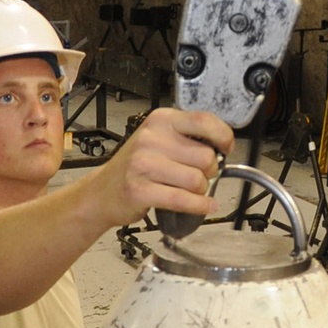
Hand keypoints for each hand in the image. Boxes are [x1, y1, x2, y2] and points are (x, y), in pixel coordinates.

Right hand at [85, 107, 234, 229]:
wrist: (101, 192)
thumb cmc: (133, 168)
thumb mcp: (157, 140)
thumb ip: (185, 138)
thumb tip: (220, 149)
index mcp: (160, 121)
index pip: (204, 121)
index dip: (223, 137)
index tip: (226, 148)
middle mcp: (151, 139)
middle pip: (205, 156)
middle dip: (209, 172)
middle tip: (200, 176)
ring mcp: (143, 165)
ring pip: (197, 180)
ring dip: (201, 190)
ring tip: (191, 191)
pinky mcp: (140, 190)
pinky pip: (182, 199)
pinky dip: (199, 206)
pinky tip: (203, 205)